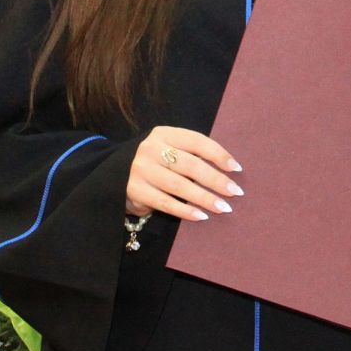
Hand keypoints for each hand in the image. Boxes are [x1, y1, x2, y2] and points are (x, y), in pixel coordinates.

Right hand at [127, 126, 243, 222]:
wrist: (114, 176)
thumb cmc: (154, 164)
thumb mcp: (168, 150)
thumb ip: (190, 155)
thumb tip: (227, 171)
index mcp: (164, 134)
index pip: (197, 141)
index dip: (218, 154)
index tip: (236, 168)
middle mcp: (151, 149)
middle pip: (190, 165)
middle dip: (216, 180)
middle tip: (235, 192)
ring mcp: (141, 169)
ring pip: (180, 186)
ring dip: (204, 198)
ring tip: (223, 207)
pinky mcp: (135, 190)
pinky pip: (166, 203)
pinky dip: (186, 211)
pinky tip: (201, 216)